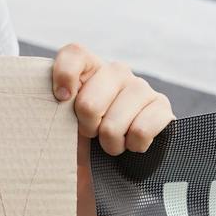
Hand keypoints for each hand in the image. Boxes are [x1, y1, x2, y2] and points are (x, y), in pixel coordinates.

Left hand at [51, 43, 173, 155]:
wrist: (117, 161)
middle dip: (87, 129)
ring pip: (113, 125)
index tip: (61, 100)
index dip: (64, 76)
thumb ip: (54, 106)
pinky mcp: (161, 105)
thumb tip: (58, 99)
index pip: (74, 54)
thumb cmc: (84, 138)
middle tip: (91, 134)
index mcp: (88, 68)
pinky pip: (140, 132)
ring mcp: (141, 87)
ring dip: (110, 144)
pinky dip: (133, 146)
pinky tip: (132, 142)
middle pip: (88, 104)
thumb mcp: (62, 121)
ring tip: (112, 142)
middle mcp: (116, 71)